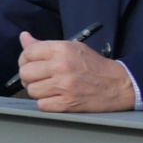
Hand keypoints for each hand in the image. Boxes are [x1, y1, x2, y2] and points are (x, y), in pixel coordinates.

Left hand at [15, 31, 135, 112]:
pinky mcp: (68, 103)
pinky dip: (46, 103)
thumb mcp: (72, 48)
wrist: (118, 85)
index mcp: (62, 49)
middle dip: (29, 77)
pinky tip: (55, 98)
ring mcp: (64, 86)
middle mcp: (62, 66)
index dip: (25, 60)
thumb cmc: (94, 66)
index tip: (30, 64)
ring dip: (38, 91)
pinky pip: (41, 105)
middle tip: (38, 78)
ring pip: (32, 90)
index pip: (28, 53)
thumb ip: (45, 45)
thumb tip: (24, 37)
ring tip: (49, 88)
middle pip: (25, 73)